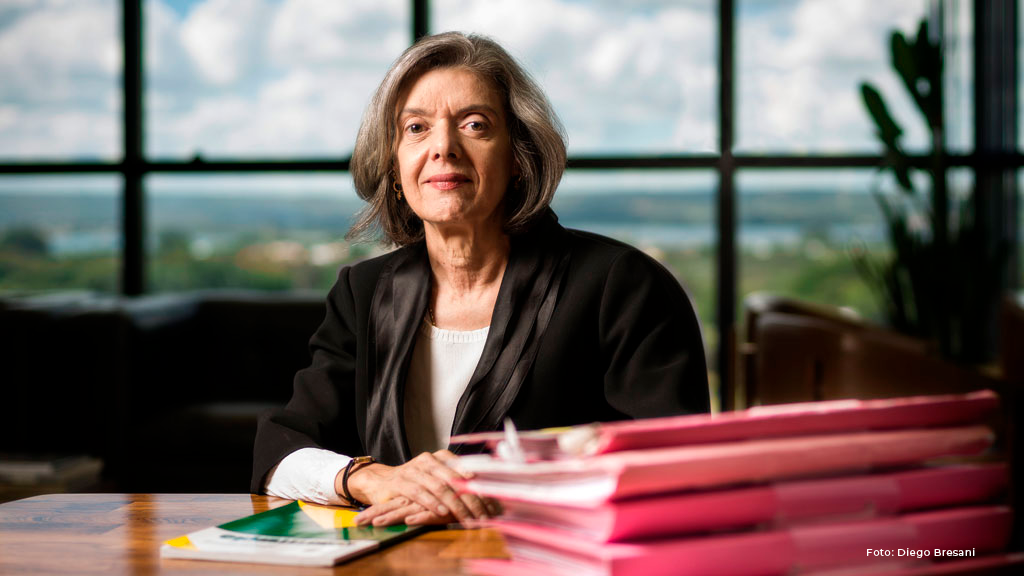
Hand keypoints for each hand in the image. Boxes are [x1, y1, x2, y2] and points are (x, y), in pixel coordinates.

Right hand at [340, 450, 488, 525]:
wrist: (381, 482)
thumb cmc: (414, 483)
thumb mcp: (436, 479)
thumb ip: (456, 483)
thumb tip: (486, 497)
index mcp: (441, 457)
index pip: (466, 471)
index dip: (481, 488)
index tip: (494, 504)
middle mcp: (429, 460)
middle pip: (456, 480)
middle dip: (473, 500)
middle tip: (485, 515)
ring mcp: (414, 470)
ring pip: (441, 487)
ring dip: (456, 505)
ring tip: (469, 518)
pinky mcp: (401, 482)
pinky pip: (420, 493)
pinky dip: (433, 503)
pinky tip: (443, 512)